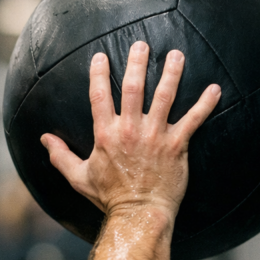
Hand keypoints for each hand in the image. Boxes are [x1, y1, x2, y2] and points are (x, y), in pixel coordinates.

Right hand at [41, 41, 220, 218]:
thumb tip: (44, 139)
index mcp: (106, 135)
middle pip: (134, 88)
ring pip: (165, 97)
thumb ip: (60, 155)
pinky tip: (215, 89)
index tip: (100, 57)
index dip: (99, 74)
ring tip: (176, 55)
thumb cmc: (110, 197)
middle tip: (141, 44)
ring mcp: (155, 136)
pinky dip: (205, 104)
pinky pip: (194, 120)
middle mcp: (130, 131)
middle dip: (137, 63)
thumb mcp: (78, 177)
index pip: (100, 96)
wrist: (139, 215)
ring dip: (171, 73)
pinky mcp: (176, 146)